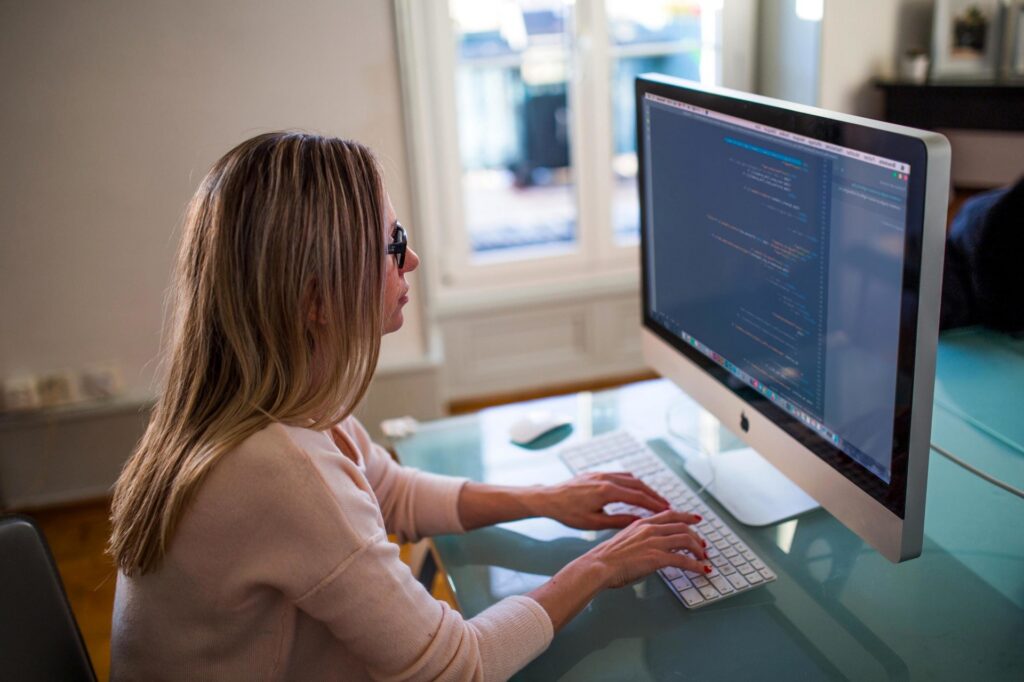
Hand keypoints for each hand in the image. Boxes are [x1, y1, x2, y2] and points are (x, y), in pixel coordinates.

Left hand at [534, 472, 671, 529]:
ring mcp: (601, 473)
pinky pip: (620, 475)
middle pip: (638, 484)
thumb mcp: (594, 522)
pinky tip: (636, 489)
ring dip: (644, 487)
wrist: (548, 499)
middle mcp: (606, 478)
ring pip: (630, 478)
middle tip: (667, 505)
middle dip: (654, 495)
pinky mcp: (596, 473)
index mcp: (606, 491)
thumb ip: (619, 521)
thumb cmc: (568, 513)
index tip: (667, 511)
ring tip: (655, 499)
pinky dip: (632, 482)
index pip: (638, 496)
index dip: (655, 504)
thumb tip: (640, 521)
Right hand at [581, 509, 708, 588]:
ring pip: (686, 540)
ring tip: (703, 558)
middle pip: (682, 526)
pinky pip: (684, 560)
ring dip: (699, 550)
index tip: (696, 519)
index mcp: (642, 524)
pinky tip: (701, 570)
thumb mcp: (624, 540)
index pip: (670, 514)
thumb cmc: (606, 558)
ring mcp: (654, 542)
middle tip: (703, 546)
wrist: (599, 565)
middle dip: (696, 537)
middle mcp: (650, 529)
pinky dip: (696, 565)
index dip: (686, 516)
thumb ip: (639, 540)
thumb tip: (649, 549)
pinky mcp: (657, 557)